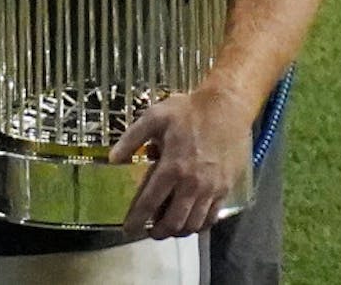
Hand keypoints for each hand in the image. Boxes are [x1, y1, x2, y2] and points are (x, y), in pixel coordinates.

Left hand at [110, 87, 255, 238]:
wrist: (227, 107)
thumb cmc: (189, 111)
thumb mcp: (155, 116)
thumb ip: (132, 138)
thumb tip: (113, 158)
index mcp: (172, 167)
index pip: (150, 202)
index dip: (137, 220)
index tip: (128, 230)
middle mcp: (192, 184)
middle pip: (174, 222)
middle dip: (158, 232)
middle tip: (149, 231)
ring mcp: (211, 189)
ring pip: (193, 224)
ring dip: (178, 231)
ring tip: (168, 227)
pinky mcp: (225, 188)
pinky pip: (212, 217)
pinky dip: (199, 224)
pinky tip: (190, 220)